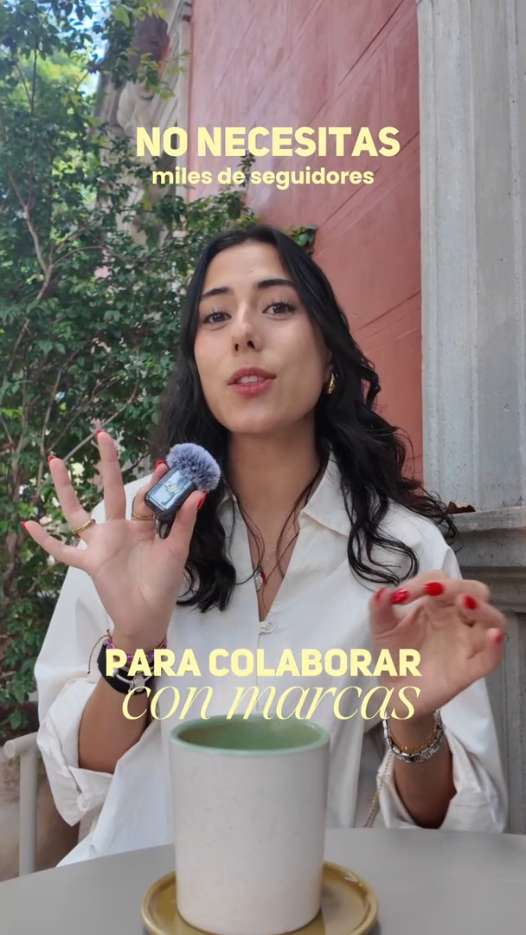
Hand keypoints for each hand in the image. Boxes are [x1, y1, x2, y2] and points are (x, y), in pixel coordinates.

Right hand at [22, 431, 205, 651]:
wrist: (149, 616)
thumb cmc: (164, 584)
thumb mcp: (177, 550)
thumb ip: (183, 522)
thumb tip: (198, 494)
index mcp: (142, 525)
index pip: (145, 496)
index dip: (154, 482)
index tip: (164, 463)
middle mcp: (119, 529)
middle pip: (110, 490)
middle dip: (108, 463)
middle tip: (103, 435)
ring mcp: (101, 544)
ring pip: (78, 512)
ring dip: (66, 489)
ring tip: (56, 462)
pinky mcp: (89, 562)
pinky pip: (63, 550)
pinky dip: (45, 540)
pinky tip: (29, 524)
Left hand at [368, 570, 506, 718]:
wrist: (395, 692)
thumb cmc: (395, 654)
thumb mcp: (382, 629)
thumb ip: (379, 609)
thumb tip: (382, 591)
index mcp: (437, 604)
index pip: (440, 580)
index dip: (422, 582)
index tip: (400, 596)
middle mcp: (457, 620)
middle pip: (475, 591)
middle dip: (458, 586)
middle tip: (434, 591)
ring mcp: (466, 644)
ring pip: (493, 620)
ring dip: (482, 608)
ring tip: (464, 603)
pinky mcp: (468, 670)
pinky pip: (490, 658)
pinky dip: (495, 647)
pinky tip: (493, 637)